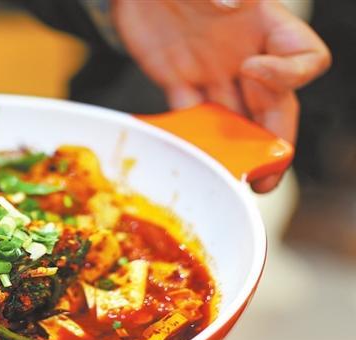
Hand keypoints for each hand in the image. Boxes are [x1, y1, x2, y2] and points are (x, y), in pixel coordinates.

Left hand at [112, 0, 330, 191]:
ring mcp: (212, 71)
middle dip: (274, 141)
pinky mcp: (179, 81)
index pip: (305, 56)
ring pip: (234, 119)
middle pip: (273, 104)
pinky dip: (190, 136)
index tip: (253, 71)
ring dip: (234, 149)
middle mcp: (245, 53)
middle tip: (265, 175)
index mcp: (264, 24)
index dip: (289, 73)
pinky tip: (186, 155)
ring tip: (227, 177)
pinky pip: (191, 115)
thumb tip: (232, 3)